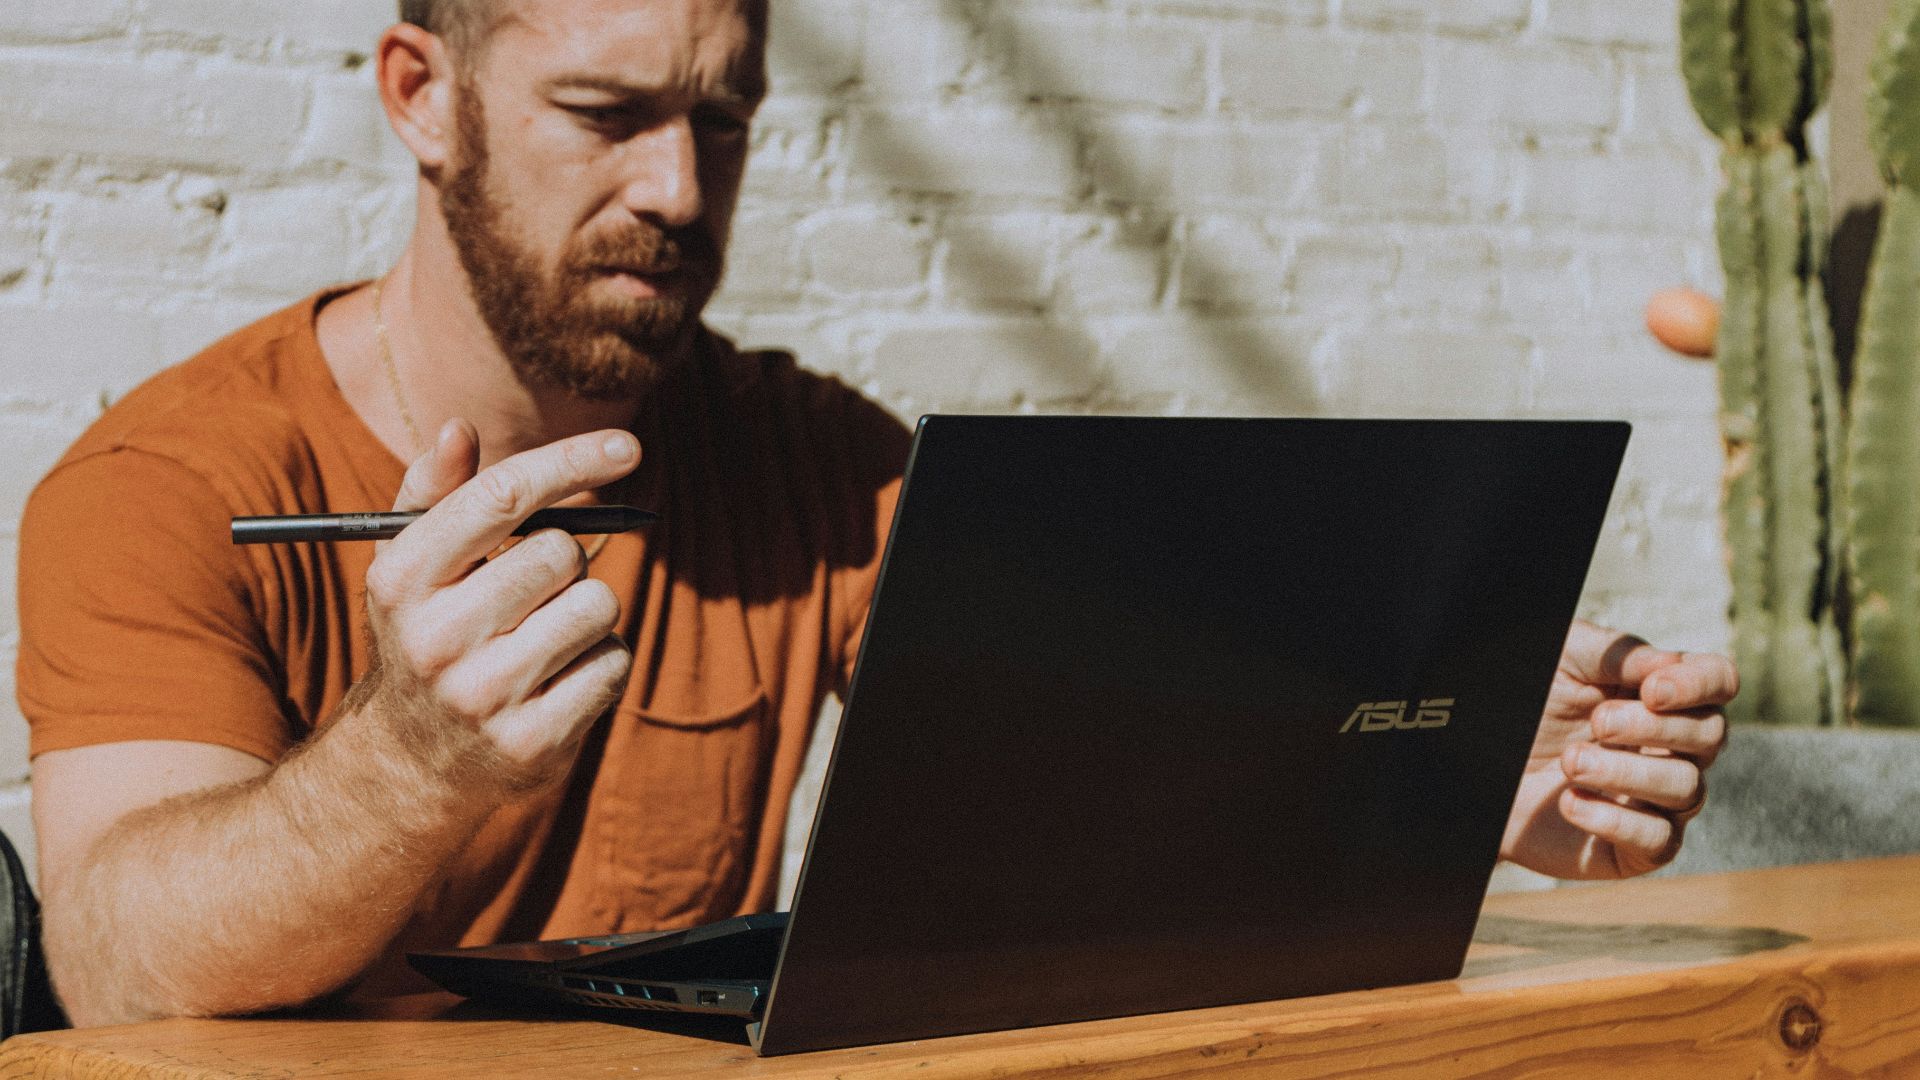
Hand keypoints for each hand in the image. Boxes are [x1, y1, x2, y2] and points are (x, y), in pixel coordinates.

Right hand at [354, 419, 639, 793]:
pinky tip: (558, 680)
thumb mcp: (413, 564)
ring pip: (598, 606)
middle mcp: (435, 637)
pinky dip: (601, 662)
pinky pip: (614, 663)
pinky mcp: (532, 741)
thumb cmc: (428, 632)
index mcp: (402, 578)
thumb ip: (435, 492)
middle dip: (563, 563)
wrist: (411, 761)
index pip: (501, 496)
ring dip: (587, 614)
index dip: (572, 461)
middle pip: (561, 552)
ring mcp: (483, 695)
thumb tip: (458, 428)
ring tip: (542, 639)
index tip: (629, 446)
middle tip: (532, 594)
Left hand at [1500, 619, 1735, 878]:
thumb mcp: (1563, 660)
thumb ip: (1615, 654)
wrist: (1478, 761)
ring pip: (1686, 788)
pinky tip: (1570, 802)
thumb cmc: (1528, 705)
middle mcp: (1673, 748)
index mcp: (1663, 695)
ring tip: (1570, 761)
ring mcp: (1659, 800)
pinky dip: (1614, 819)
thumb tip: (1668, 664)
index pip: (1719, 681)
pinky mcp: (1635, 848)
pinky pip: (1660, 841)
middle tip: (1597, 722)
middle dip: (1654, 727)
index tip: (1652, 689)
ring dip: (1625, 772)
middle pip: (1709, 735)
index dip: (1699, 684)